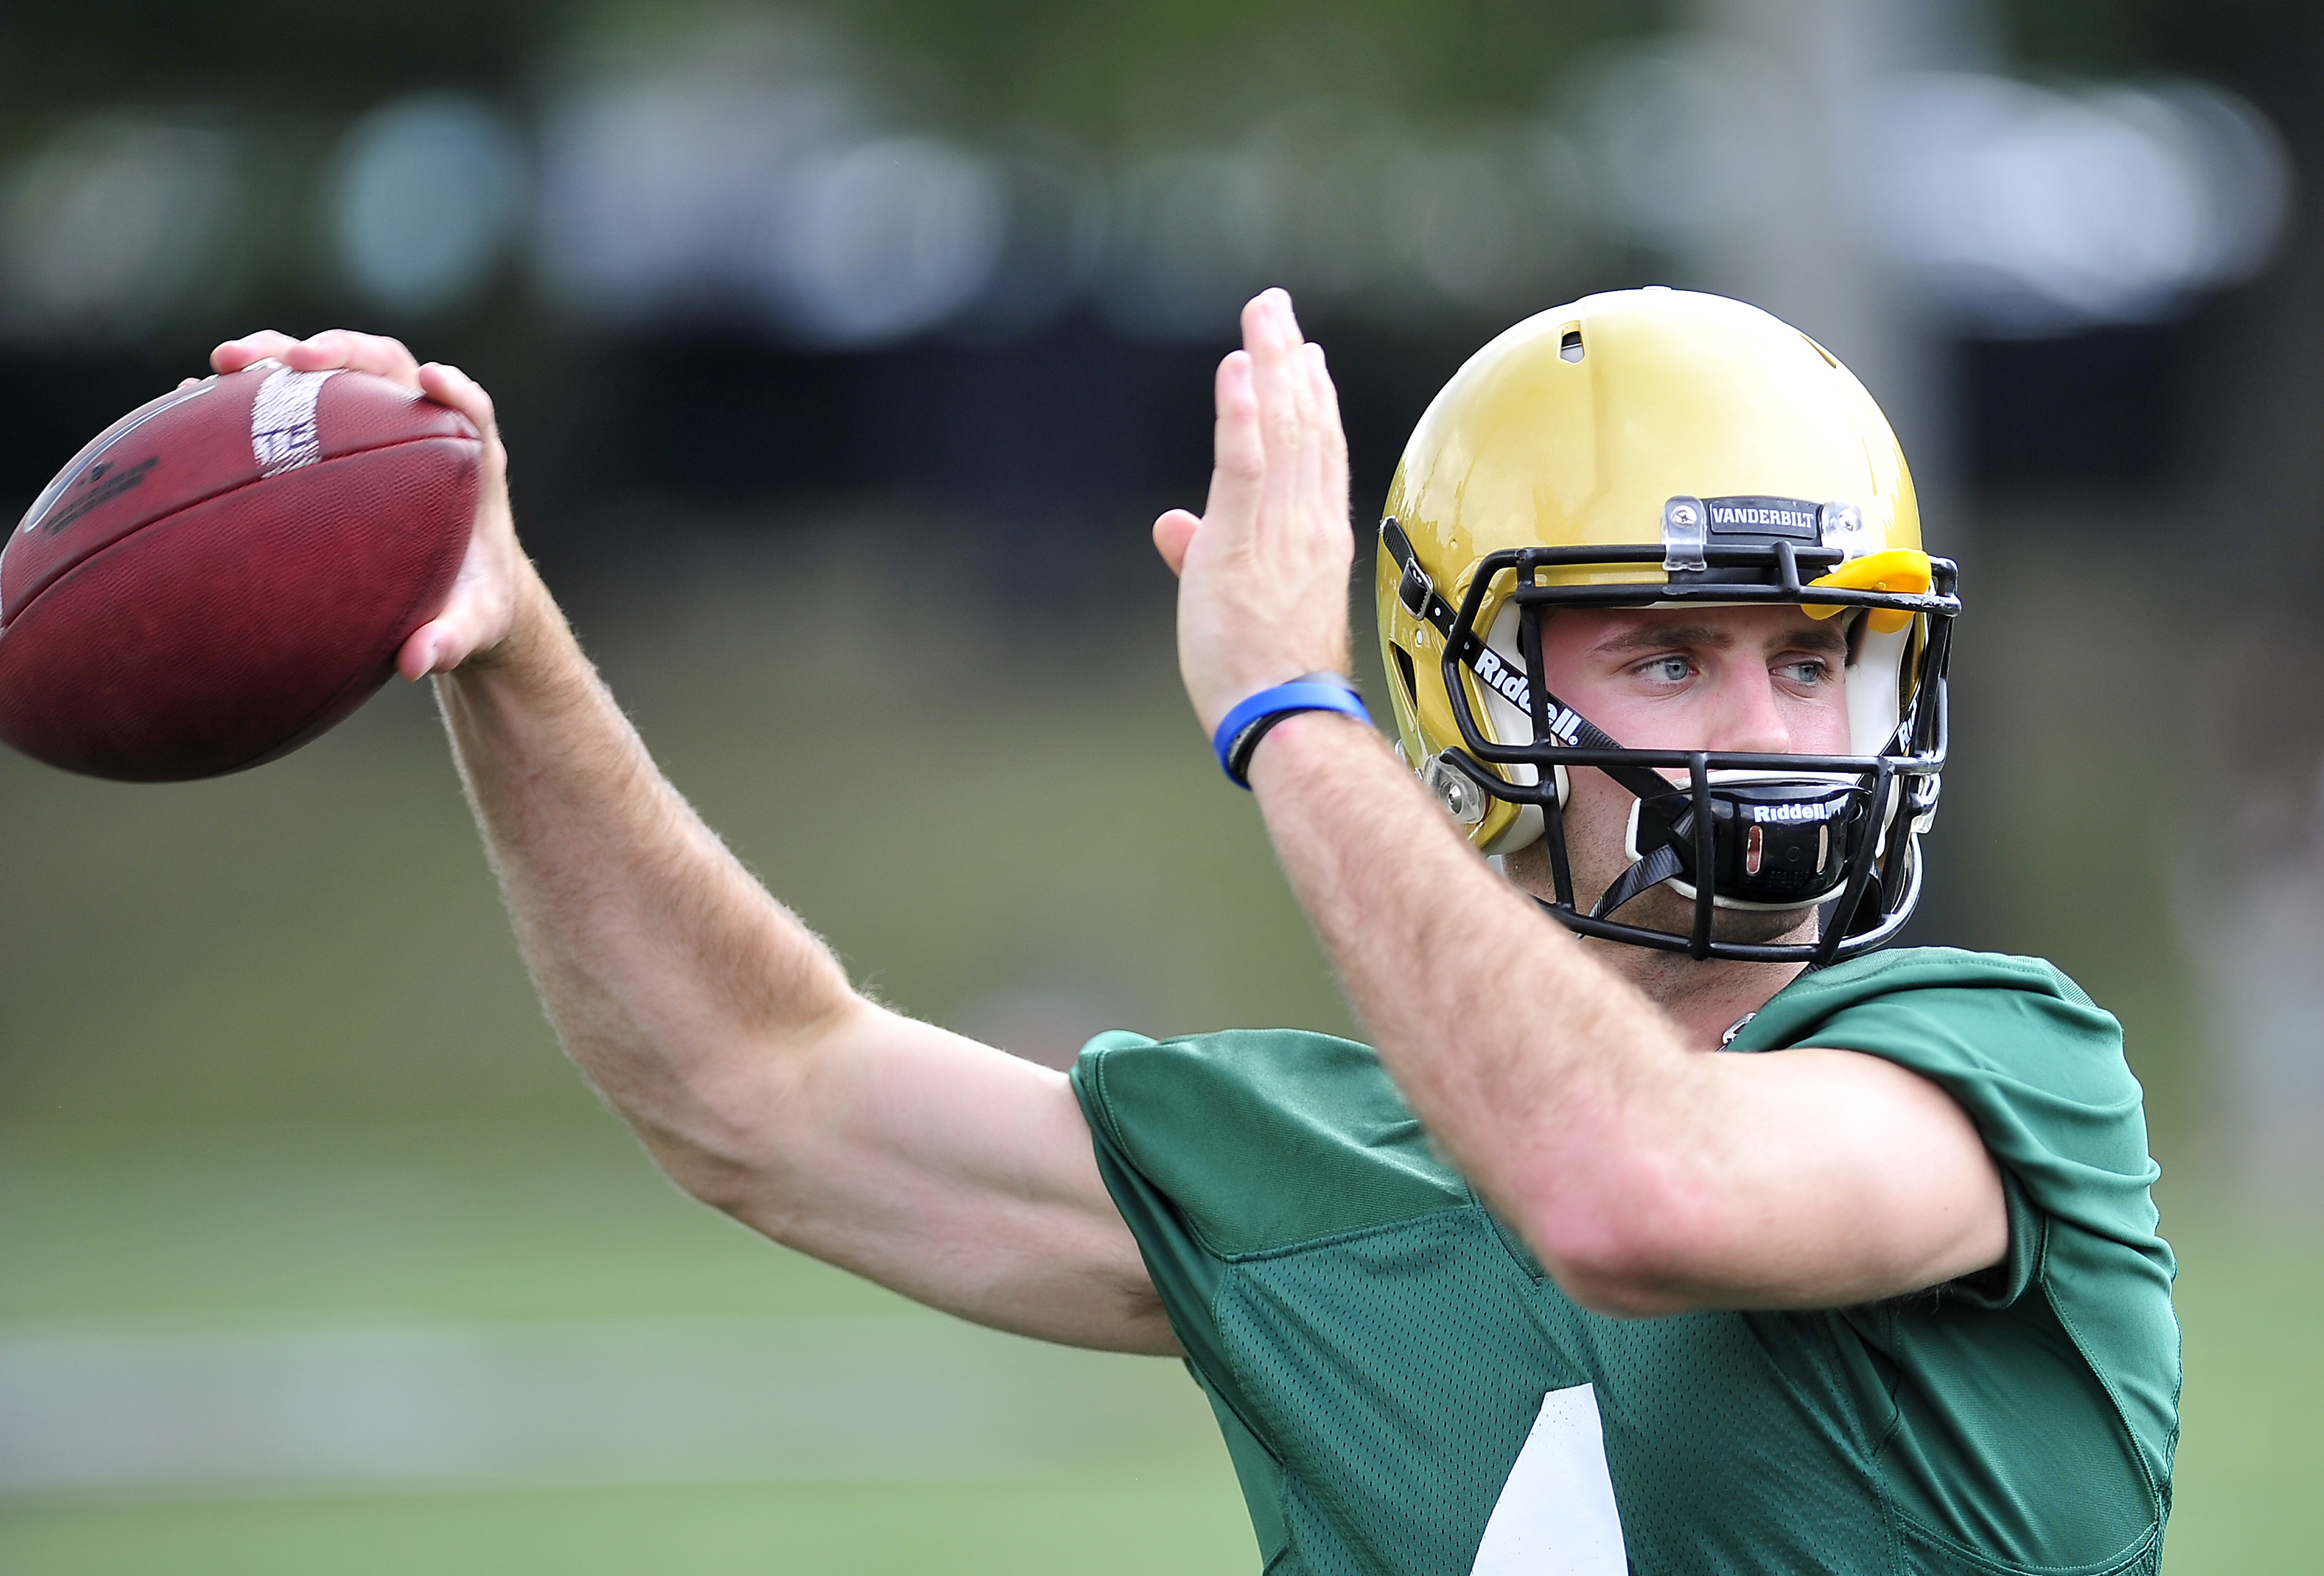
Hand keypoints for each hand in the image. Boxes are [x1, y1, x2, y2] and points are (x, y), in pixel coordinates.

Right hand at [205, 329, 532, 679]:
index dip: (454, 390)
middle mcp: (426, 429)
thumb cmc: (472, 604)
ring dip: (280, 357)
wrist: (457, 594)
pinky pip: (294, 402)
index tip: (432, 383)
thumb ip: (453, 639)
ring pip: (333, 374)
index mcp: (472, 462)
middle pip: (388, 368)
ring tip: (222, 364)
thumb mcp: (472, 627)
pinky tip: (194, 398)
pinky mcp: (338, 433)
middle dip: (341, 353)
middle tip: (292, 360)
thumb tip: (418, 661)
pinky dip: (251, 395)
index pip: (470, 409)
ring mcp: (379, 423)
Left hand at [1153, 289, 1353, 734]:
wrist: (1284, 716)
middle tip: (1278, 309)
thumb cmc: (1263, 673)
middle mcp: (1306, 523)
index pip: (1318, 454)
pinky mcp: (1244, 542)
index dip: (1312, 399)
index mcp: (1313, 537)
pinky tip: (1238, 369)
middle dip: (1289, 361)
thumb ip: (1200, 553)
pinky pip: (1247, 464)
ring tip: (1263, 315)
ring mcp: (1280, 530)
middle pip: (1305, 425)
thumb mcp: (1229, 599)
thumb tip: (1171, 527)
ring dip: (1271, 365)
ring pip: (1284, 430)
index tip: (1307, 356)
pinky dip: (1243, 414)